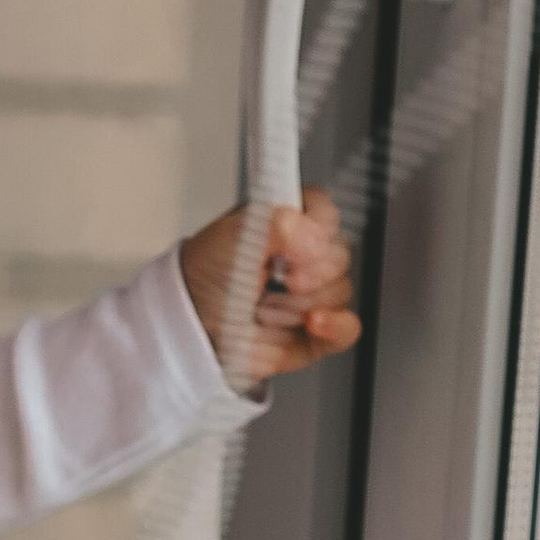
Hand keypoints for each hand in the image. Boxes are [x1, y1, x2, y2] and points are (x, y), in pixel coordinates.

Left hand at [178, 188, 360, 386]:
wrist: (191, 325)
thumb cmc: (205, 277)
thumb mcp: (230, 237)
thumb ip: (276, 225)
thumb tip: (314, 237)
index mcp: (288, 223)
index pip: (324, 210)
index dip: (316, 224)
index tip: (293, 239)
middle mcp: (306, 256)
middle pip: (339, 252)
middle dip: (308, 269)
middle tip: (276, 275)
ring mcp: (315, 294)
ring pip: (340, 290)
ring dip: (296, 303)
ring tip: (263, 305)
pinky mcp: (319, 330)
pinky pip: (349, 327)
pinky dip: (334, 324)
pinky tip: (311, 321)